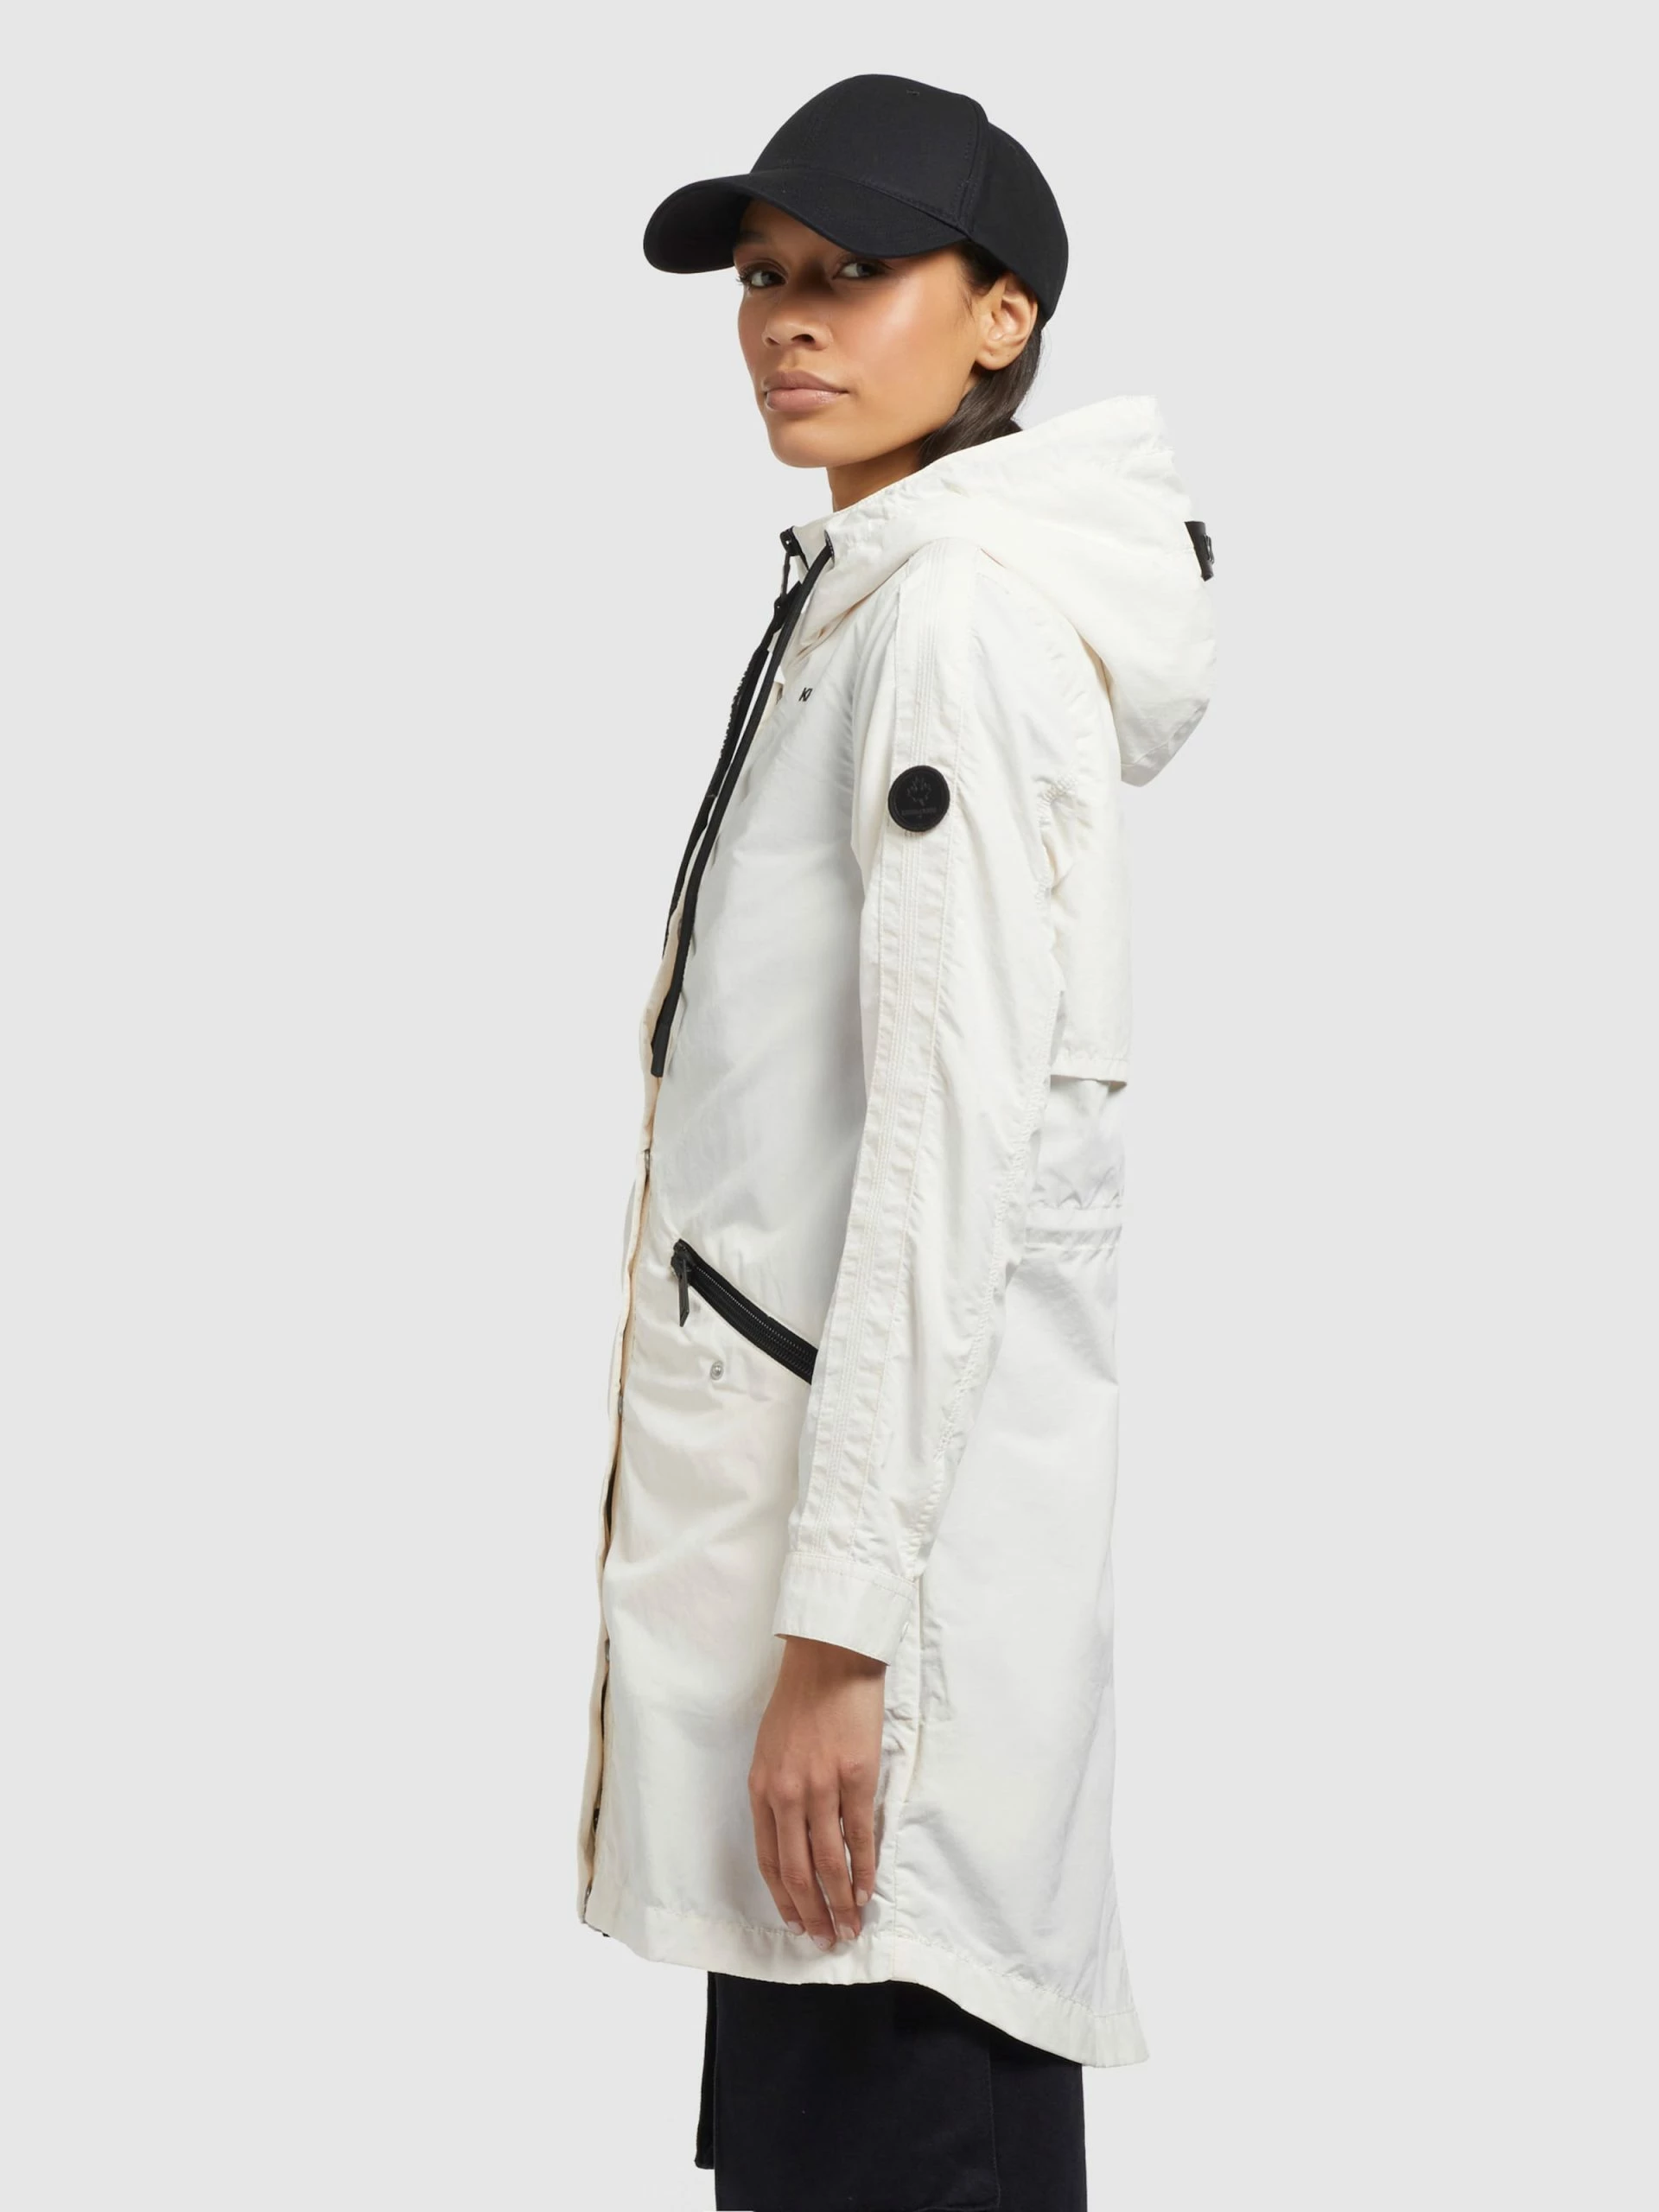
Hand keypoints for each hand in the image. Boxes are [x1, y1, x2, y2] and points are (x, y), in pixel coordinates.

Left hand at [749, 1633, 884, 1947]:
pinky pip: (858, 1835)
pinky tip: (866, 1891)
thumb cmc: (800, 1699)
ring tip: (851, 1927)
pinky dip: (864, 1869)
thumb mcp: (772, 1748)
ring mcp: (821, 1787)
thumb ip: (779, 1792)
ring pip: (827, 1861)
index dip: (784, 1897)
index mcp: (761, 1788)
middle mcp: (786, 1793)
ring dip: (839, 1902)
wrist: (829, 1658)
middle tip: (827, 1940)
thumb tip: (795, 1836)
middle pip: (796, 1870)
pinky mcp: (855, 1776)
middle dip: (812, 1912)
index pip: (768, 1858)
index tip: (797, 1922)